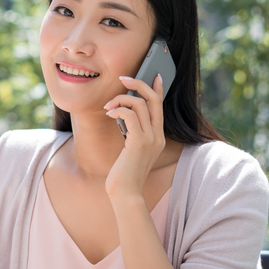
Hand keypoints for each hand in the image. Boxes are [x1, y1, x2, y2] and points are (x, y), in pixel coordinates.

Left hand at [103, 74, 166, 202]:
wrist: (126, 192)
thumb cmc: (124, 173)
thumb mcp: (131, 149)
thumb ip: (132, 133)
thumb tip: (123, 115)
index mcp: (158, 137)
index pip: (160, 107)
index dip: (158, 89)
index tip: (155, 75)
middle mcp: (158, 136)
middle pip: (154, 100)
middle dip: (139, 84)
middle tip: (123, 79)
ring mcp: (150, 139)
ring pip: (139, 104)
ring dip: (120, 100)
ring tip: (108, 107)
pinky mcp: (139, 142)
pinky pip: (130, 115)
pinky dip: (118, 110)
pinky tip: (109, 114)